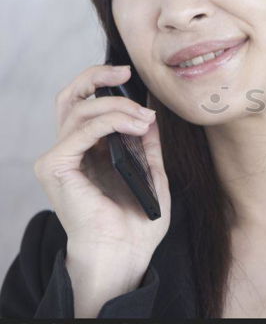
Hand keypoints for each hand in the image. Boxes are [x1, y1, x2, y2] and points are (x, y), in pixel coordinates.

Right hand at [33, 64, 170, 264]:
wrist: (125, 252)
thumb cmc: (137, 221)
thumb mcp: (151, 172)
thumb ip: (147, 143)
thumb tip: (151, 112)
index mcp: (87, 151)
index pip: (84, 104)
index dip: (103, 83)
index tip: (130, 75)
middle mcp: (69, 151)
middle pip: (70, 97)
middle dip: (97, 77)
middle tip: (125, 71)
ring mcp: (58, 159)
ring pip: (79, 110)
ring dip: (116, 106)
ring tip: (144, 118)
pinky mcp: (55, 167)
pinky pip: (80, 130)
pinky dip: (110, 121)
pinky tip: (136, 126)